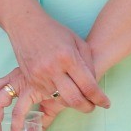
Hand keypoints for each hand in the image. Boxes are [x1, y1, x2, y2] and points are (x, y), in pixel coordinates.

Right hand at [0, 15, 107, 130]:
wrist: (24, 23)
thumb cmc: (54, 30)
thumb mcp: (77, 42)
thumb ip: (87, 64)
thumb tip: (94, 86)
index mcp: (68, 57)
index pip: (89, 86)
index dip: (100, 99)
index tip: (106, 104)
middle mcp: (53, 68)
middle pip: (74, 100)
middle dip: (87, 108)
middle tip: (93, 107)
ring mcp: (39, 74)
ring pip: (59, 100)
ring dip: (71, 102)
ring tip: (79, 99)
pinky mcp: (29, 78)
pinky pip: (46, 94)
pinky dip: (56, 95)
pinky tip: (61, 89)